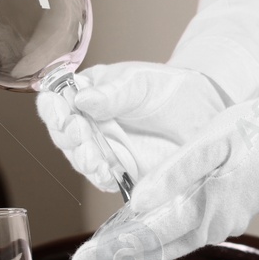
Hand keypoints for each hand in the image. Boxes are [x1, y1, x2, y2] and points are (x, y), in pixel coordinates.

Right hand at [36, 62, 228, 192]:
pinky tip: (107, 174)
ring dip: (82, 160)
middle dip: (69, 137)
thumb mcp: (139, 81)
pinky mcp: (122, 171)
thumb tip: (81, 99)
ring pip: (79, 158)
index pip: (56, 102)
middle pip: (63, 134)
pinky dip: (101, 178)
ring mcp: (103, 148)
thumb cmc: (169, 88)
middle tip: (81, 134)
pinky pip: (103, 178)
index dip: (53, 109)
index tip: (64, 112)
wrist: (205, 112)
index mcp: (87, 94)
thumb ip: (112, 92)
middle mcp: (89, 123)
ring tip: (95, 158)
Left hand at [66, 83, 258, 259]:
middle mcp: (214, 222)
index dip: (111, 251)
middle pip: (156, 249)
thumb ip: (176, 172)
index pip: (147, 237)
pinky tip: (147, 233)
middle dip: (116, 258)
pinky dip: (161, 239)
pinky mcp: (230, 213)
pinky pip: (187, 234)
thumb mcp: (215, 140)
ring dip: (137, 251)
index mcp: (206, 206)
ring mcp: (225, 221)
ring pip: (172, 245)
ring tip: (104, 254)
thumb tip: (138, 202)